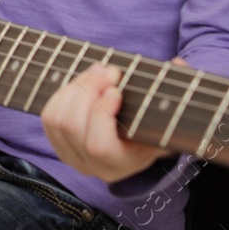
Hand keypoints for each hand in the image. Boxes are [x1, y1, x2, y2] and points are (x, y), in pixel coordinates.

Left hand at [40, 58, 186, 182]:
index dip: (101, 115)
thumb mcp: (171, 116)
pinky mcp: (57, 143)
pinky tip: (84, 81)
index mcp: (121, 165)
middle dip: (88, 91)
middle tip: (110, 70)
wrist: (135, 144)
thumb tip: (179, 63)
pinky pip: (49, 116)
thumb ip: (179, 91)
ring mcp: (71, 156)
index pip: (98, 146)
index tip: (116, 89)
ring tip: (99, 71)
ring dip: (76, 87)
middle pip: (73, 127)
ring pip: (58, 119)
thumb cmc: (155, 125)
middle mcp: (91, 166)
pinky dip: (63, 93)